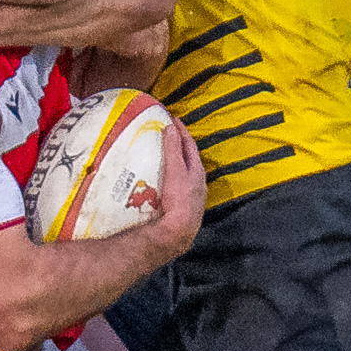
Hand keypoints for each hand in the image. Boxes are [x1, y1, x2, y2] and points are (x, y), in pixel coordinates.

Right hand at [149, 118, 206, 256]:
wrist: (177, 231)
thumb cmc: (180, 200)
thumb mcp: (176, 171)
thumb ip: (173, 149)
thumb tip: (170, 127)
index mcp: (196, 171)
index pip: (189, 145)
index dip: (181, 131)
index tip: (172, 119)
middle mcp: (195, 183)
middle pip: (186, 158)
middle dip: (177, 145)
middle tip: (164, 132)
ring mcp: (187, 195)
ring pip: (180, 172)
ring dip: (171, 161)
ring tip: (158, 153)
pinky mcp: (178, 206)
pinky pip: (171, 185)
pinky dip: (164, 177)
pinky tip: (153, 179)